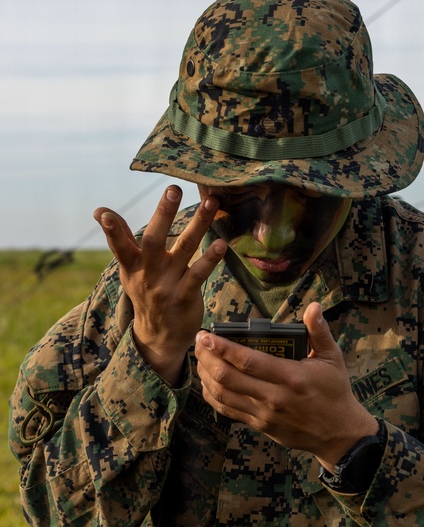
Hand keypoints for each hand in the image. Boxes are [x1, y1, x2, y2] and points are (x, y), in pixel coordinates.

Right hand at [94, 184, 225, 385]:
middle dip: (163, 213)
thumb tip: (100, 210)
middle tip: (173, 190)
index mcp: (132, 265)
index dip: (112, 230)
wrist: (158, 336)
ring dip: (198, 225)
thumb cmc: (145, 291)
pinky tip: (221, 244)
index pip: (119, 245)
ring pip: (184, 249)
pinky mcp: (185, 297)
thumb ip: (120, 238)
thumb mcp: (129, 269)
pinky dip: (210, 259)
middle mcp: (148, 273)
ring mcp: (167, 285)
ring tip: (211, 204)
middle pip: (154, 240)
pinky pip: (199, 275)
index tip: (104, 214)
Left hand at [194, 302, 377, 465]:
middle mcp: (274, 397)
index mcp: (291, 377)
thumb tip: (313, 306)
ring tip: (199, 358)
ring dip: (205, 375)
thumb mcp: (333, 358)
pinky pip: (227, 410)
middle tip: (198, 342)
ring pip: (223, 395)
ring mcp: (264, 414)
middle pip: (228, 378)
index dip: (223, 348)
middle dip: (207, 358)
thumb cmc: (335, 392)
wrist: (338, 432)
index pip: (248, 361)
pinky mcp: (259, 425)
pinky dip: (212, 395)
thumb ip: (320, 331)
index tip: (206, 335)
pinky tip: (207, 381)